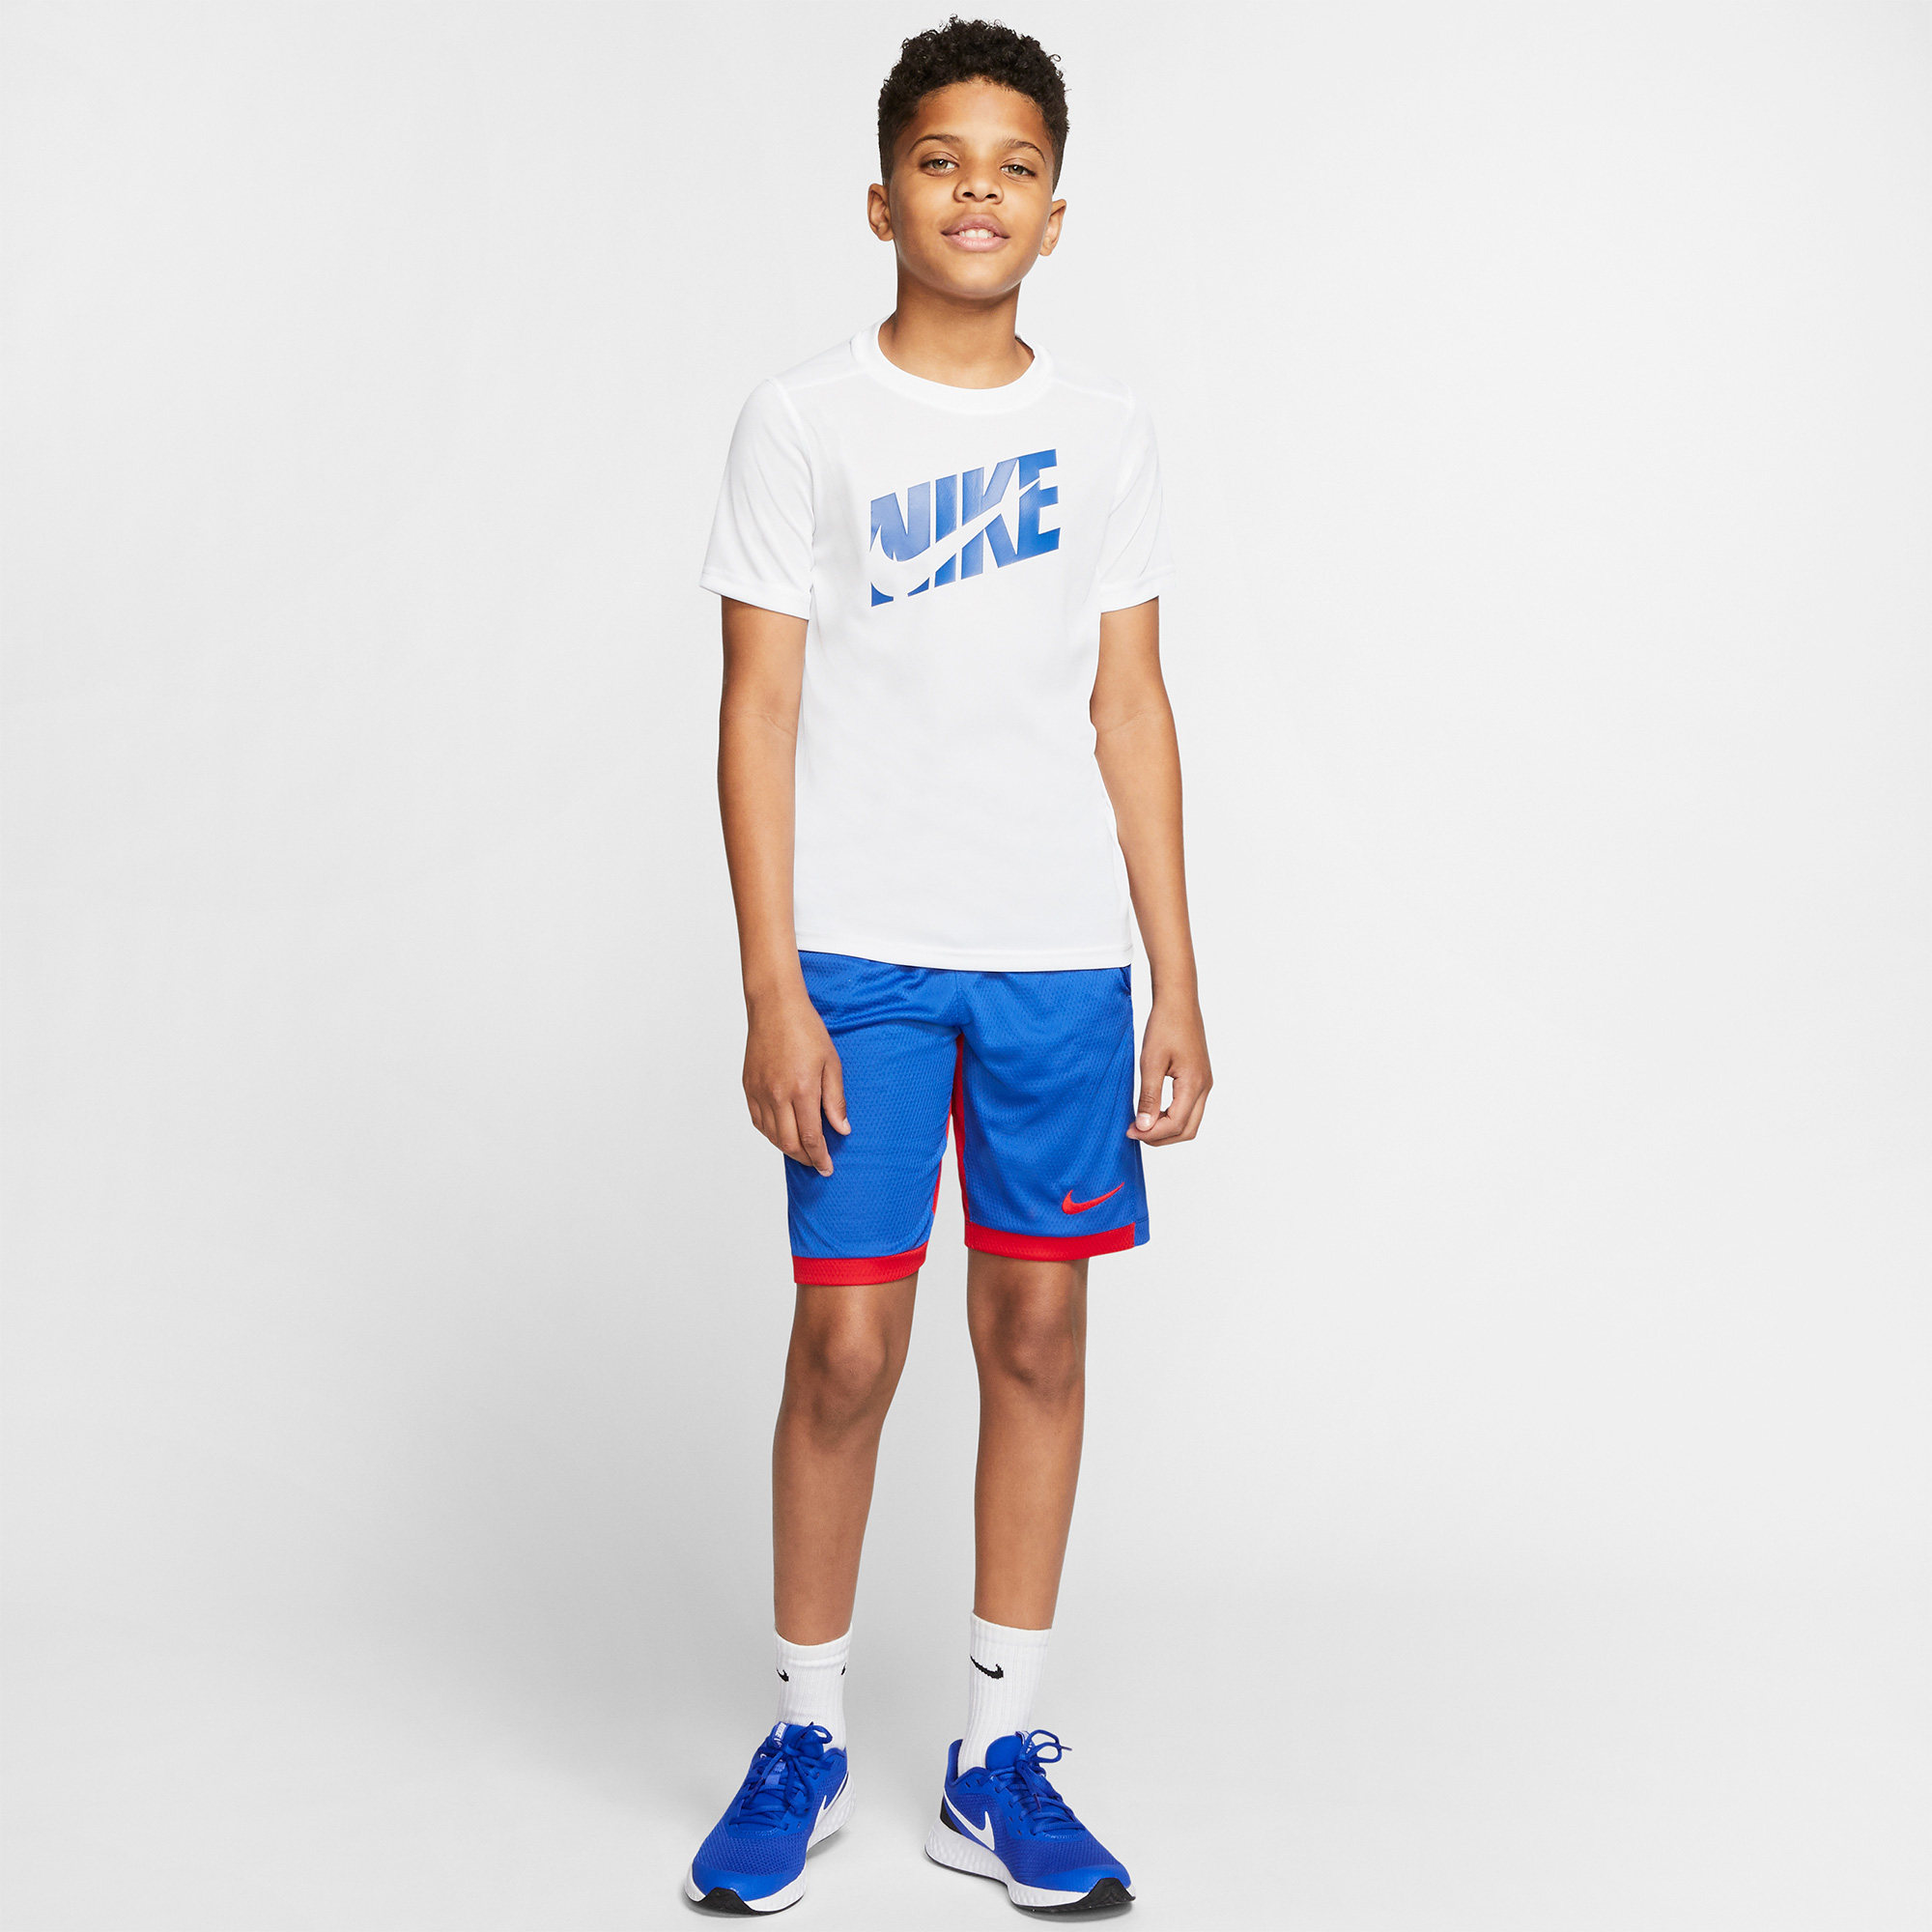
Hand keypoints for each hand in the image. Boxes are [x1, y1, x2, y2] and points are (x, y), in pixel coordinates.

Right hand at [743, 989, 848, 1174]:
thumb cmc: (806, 1030)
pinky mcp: (748, 1086)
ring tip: (802, 1151)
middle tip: (817, 1163)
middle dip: (805, 1158)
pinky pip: (758, 1121)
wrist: (775, 1007)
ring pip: (771, 1135)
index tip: (827, 1168)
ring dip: (787, 1148)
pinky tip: (782, 1133)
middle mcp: (777, 1095)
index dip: (819, 1157)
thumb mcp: (831, 1063)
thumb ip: (836, 1100)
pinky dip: (770, 1134)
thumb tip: (841, 1129)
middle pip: (788, 1143)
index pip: (810, 1137)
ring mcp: (759, 1092)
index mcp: (801, 1090)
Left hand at [1128, 997, 1211, 1144]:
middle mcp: (1204, 1087)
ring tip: (1141, 1121)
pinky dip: (1172, 1116)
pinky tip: (1152, 1109)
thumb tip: (1143, 1126)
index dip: (1151, 1134)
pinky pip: (1189, 1107)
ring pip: (1190, 1121)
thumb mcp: (1150, 1062)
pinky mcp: (1199, 1078)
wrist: (1178, 1001)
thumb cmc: (1165, 1025)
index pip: (1175, 1125)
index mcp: (1194, 1084)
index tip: (1129, 1131)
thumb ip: (1149, 1097)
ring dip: (1167, 1128)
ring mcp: (1204, 1083)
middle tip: (1135, 1131)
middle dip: (1161, 1137)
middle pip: (1187, 1130)